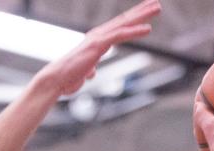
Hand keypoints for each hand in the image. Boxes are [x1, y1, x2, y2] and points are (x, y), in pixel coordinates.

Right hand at [36, 0, 159, 95]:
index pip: (117, 27)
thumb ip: (89, 69)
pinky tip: (148, 29)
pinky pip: (121, 35)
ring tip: (157, 8)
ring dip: (142, 15)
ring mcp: (99, 38)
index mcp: (96, 40)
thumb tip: (91, 73)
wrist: (56, 80)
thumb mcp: (83, 73)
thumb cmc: (67, 78)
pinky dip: (135, 31)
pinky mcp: (99, 45)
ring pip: (125, 23)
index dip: (132, 20)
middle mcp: (98, 35)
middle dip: (141, 11)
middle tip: (156, 4)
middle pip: (124, 20)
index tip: (144, 14)